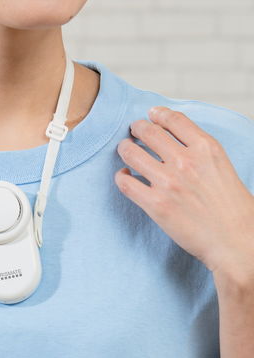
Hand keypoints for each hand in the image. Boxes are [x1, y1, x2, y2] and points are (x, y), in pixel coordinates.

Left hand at [114, 106, 253, 277]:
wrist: (236, 244)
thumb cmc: (233, 209)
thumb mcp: (223, 167)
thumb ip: (201, 151)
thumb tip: (176, 140)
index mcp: (206, 149)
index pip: (174, 119)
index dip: (158, 113)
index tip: (150, 114)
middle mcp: (185, 161)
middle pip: (148, 131)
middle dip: (136, 128)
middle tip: (133, 131)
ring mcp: (168, 182)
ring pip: (131, 152)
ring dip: (125, 148)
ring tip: (125, 150)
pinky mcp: (155, 204)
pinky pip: (124, 182)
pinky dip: (121, 176)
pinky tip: (125, 176)